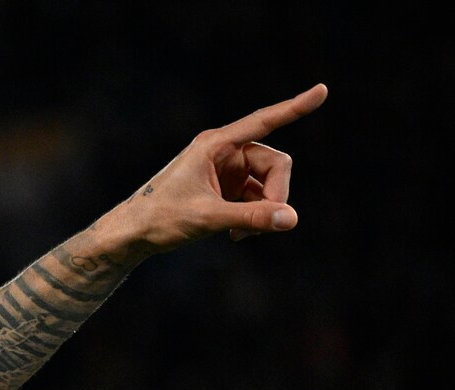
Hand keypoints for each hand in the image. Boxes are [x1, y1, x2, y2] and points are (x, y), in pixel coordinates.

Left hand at [106, 82, 327, 252]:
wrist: (131, 235)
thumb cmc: (160, 220)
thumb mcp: (207, 218)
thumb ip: (251, 217)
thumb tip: (292, 219)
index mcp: (216, 144)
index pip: (265, 121)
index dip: (296, 107)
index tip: (323, 89)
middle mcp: (223, 150)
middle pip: (275, 163)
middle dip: (276, 194)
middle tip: (264, 224)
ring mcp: (226, 168)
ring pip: (268, 182)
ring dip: (263, 208)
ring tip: (239, 233)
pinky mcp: (225, 186)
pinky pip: (256, 195)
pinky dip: (253, 214)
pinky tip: (234, 233)